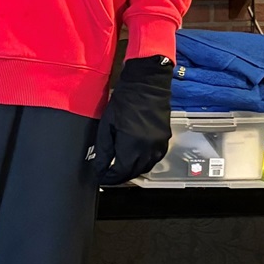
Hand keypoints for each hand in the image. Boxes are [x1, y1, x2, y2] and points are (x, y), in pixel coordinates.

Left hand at [93, 55, 173, 185]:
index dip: (109, 177)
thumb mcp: (107, 125)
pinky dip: (144, 163)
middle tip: (107, 174)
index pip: (120, 172)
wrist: (148, 86)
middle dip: (119, 176)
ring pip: (146, 168)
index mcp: (133, 146)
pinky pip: (155, 159)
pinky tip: (135, 159)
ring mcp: (159, 146)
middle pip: (134, 172)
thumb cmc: (123, 102)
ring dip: (132, 171)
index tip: (100, 177)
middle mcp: (149, 150)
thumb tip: (98, 168)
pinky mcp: (165, 140)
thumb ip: (103, 150)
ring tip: (119, 168)